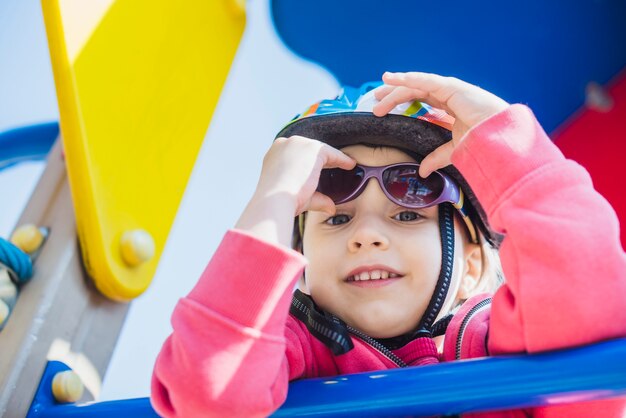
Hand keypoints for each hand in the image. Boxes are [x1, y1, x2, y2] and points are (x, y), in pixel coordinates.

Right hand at [236, 136, 353, 247]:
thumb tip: (331, 208)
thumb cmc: (282, 203)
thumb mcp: (300, 197)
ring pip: (319, 149)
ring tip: (345, 164)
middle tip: (334, 166)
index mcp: (274, 154)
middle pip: (307, 148)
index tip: (318, 169)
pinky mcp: (311, 149)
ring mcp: (298, 143)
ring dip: (333, 157)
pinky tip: (350, 165)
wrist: (275, 200)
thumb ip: (317, 199)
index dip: (308, 162)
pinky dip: (341, 159)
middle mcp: (284, 144)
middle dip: (321, 158)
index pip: (295, 154)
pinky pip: (330, 152)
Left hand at [373, 72, 508, 176]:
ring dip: (395, 88)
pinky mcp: (452, 87)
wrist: (498, 138)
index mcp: (449, 106)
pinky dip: (408, 79)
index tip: (384, 108)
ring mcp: (450, 89)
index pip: (420, 99)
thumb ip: (437, 158)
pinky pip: (425, 80)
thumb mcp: (453, 150)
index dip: (402, 101)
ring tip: (378, 95)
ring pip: (416, 84)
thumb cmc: (483, 141)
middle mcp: (448, 95)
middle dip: (394, 94)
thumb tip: (423, 172)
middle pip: (414, 90)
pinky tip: (393, 79)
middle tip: (376, 101)